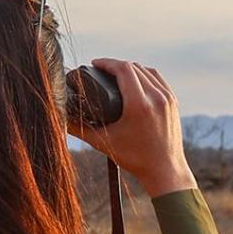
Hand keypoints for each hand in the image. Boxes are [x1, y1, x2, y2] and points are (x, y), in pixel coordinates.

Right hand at [67, 58, 197, 198]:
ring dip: (130, 68)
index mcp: (139, 104)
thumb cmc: (135, 159)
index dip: (106, 63)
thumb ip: (79, 129)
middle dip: (115, 65)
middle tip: (101, 70)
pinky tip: (136, 78)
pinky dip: (145, 75)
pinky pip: (158, 79)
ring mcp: (167, 99)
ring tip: (115, 73)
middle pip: (134, 67)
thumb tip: (59, 118)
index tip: (94, 64)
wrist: (165, 170)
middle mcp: (156, 97)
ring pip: (147, 71)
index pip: (123, 69)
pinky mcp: (173, 102)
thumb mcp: (104, 142)